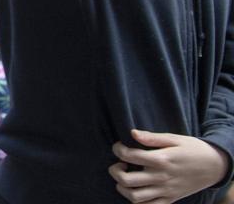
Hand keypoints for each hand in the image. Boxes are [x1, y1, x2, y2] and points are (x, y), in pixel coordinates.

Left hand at [109, 130, 229, 203]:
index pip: (129, 156)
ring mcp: (166, 191)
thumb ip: (152, 137)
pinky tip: (135, 191)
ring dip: (123, 189)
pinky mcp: (170, 199)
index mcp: (161, 159)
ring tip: (125, 179)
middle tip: (119, 164)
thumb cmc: (193, 149)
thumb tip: (132, 133)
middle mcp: (161, 177)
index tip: (119, 146)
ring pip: (135, 197)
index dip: (118, 149)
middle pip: (127, 180)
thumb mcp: (174, 138)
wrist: (215, 166)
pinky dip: (138, 202)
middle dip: (115, 171)